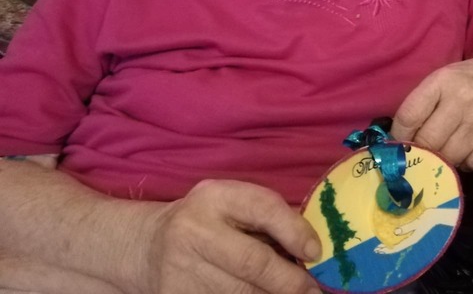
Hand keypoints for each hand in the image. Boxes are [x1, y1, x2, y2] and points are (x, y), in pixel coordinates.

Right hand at [143, 180, 321, 293]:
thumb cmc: (207, 221)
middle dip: (290, 281)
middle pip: (253, 263)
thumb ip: (267, 219)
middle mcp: (195, 231)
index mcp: (216, 197)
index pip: (263, 208)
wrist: (147, 246)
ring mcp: (181, 270)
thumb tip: (312, 249)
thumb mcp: (231, 204)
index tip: (315, 252)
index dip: (294, 231)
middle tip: (314, 291)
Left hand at [374, 207, 458, 253]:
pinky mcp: (413, 232)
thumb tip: (394, 232)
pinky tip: (391, 237)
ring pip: (398, 243)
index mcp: (412, 239)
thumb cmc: (426, 218)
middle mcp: (411, 240)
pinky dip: (394, 239)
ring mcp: (412, 237)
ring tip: (381, 245)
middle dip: (386, 249)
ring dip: (389, 245)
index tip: (379, 249)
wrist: (435, 215)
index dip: (387, 249)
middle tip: (376, 250)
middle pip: (397, 247)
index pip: (397, 247)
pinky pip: (401, 239)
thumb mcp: (416, 222)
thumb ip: (406, 227)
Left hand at [392, 56, 472, 170]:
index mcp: (443, 82)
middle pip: (427, 141)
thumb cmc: (471, 80)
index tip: (398, 142)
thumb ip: (422, 103)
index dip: (398, 135)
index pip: (409, 116)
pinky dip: (465, 164)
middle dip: (418, 151)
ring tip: (442, 152)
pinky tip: (465, 153)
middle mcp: (462, 102)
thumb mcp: (443, 78)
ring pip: (448, 157)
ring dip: (441, 159)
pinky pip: (472, 164)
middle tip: (419, 153)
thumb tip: (399, 137)